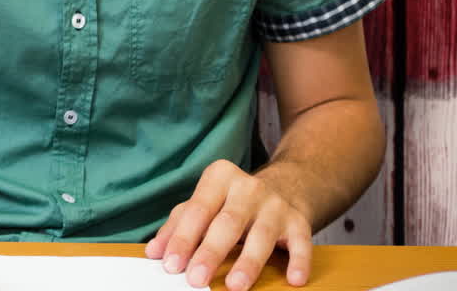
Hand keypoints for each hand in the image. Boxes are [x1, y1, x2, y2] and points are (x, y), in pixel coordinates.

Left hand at [145, 159, 312, 290]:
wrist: (286, 186)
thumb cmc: (231, 201)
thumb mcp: (204, 204)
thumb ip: (178, 225)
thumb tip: (155, 252)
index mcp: (219, 178)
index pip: (196, 211)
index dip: (182, 239)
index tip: (171, 265)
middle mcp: (248, 188)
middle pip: (227, 223)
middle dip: (210, 252)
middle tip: (196, 279)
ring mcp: (276, 204)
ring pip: (262, 235)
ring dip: (248, 262)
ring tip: (234, 286)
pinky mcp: (300, 221)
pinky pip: (302, 242)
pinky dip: (298, 261)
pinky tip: (294, 279)